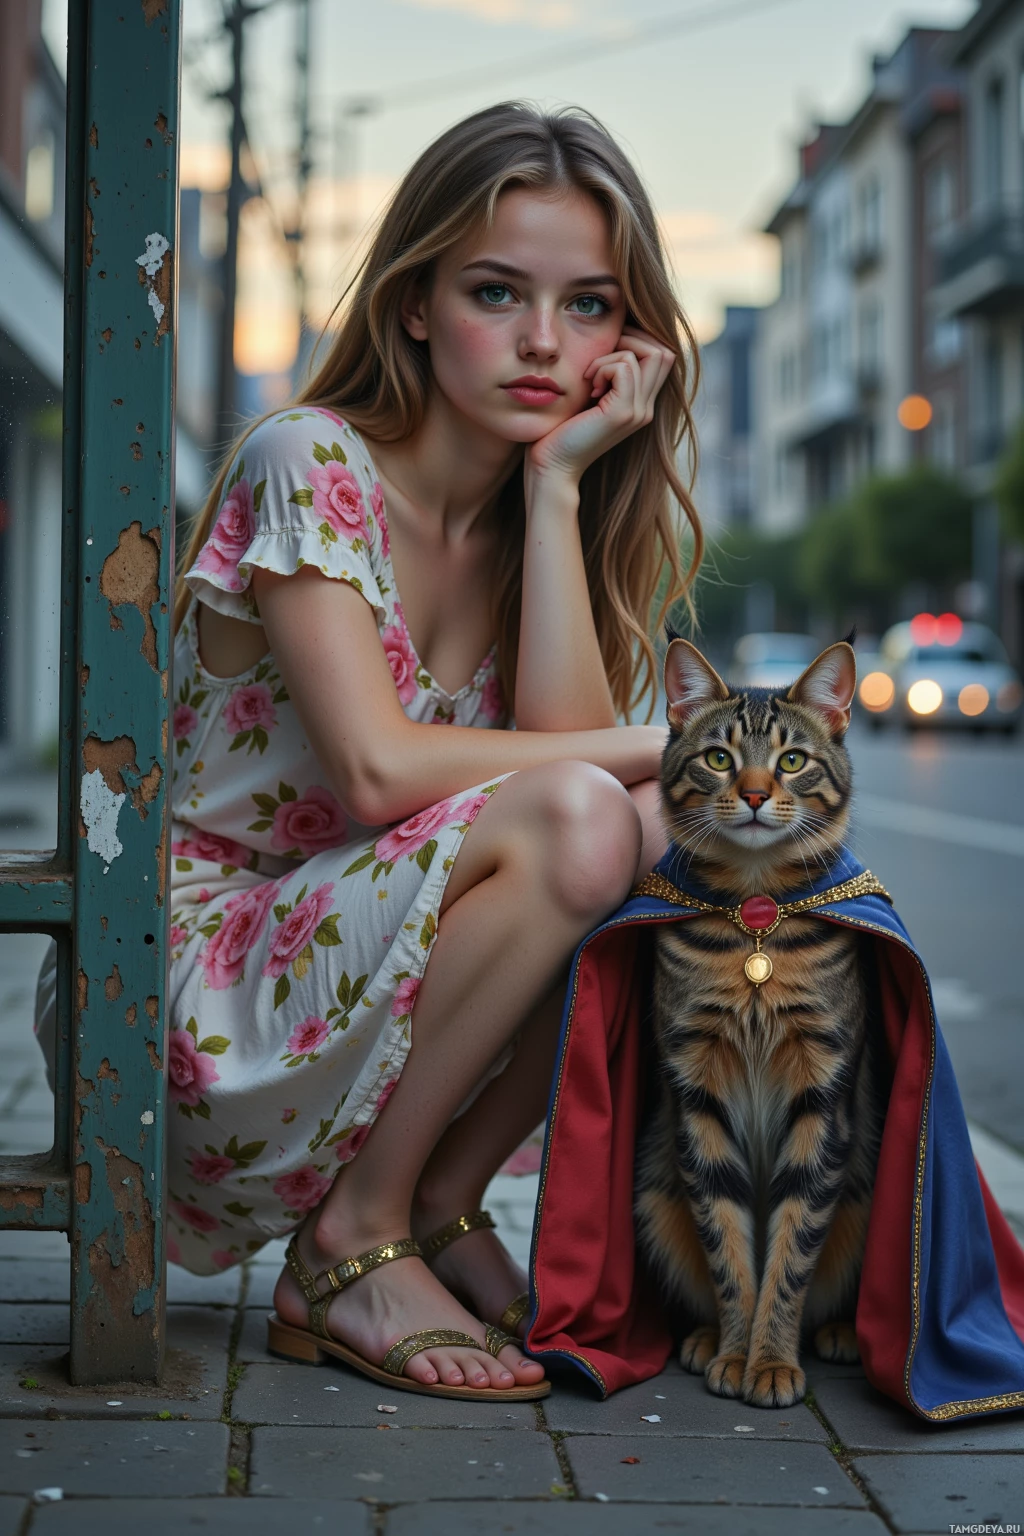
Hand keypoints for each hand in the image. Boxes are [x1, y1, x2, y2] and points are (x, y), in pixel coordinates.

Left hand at [525, 327, 674, 491]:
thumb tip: (610, 339)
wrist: (552, 467)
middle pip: (664, 352)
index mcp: (642, 404)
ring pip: (647, 354)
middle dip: (631, 339)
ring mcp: (639, 412)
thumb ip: (605, 374)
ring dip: (611, 355)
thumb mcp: (589, 395)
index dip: (639, 341)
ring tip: (590, 376)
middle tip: (599, 356)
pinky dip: (603, 366)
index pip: (663, 356)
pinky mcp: (623, 413)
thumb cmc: (561, 430)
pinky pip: (625, 367)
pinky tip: (589, 385)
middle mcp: (647, 408)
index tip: (606, 350)